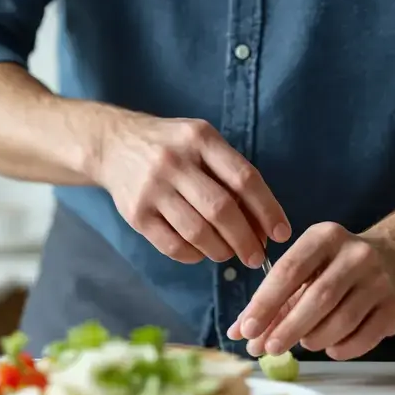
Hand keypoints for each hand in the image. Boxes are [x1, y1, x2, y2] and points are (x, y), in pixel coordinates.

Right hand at [90, 112, 290, 265]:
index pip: (244, 178)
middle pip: (221, 210)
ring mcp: (152, 188)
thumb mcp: (200, 141)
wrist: (113, 145)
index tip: (281, 233)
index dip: (267, 210)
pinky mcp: (135, 213)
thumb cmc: (170, 146)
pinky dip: (193, 256)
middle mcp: (174, 161)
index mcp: (200, 138)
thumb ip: (230, 173)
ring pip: (197, 232)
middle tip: (257, 256)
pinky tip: (201, 252)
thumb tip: (263, 223)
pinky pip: (172, 245)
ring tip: (228, 254)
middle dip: (246, 240)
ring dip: (221, 251)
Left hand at [226, 222, 394, 359]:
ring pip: (342, 320)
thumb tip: (239, 331)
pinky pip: (365, 337)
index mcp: (325, 237)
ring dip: (315, 339)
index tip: (247, 329)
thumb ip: (272, 298)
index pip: (289, 270)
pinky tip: (330, 348)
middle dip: (288, 327)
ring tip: (303, 343)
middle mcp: (355, 255)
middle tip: (268, 348)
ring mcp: (380, 281)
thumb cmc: (336, 265)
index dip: (265, 302)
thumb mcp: (306, 267)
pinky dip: (342, 348)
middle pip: (317, 297)